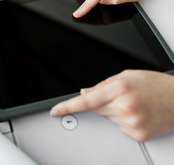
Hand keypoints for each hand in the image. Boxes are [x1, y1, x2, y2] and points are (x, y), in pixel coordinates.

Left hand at [50, 70, 173, 140]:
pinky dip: (124, 121)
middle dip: (103, 102)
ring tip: (134, 104)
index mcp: (119, 88)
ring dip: (114, 112)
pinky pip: (119, 128)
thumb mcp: (127, 76)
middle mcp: (124, 107)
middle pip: (96, 109)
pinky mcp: (137, 134)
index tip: (55, 111)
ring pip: (107, 118)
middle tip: (121, 96)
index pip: (85, 100)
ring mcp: (131, 123)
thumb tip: (84, 92)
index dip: (68, 106)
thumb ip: (102, 85)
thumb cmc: (156, 85)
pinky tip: (139, 113)